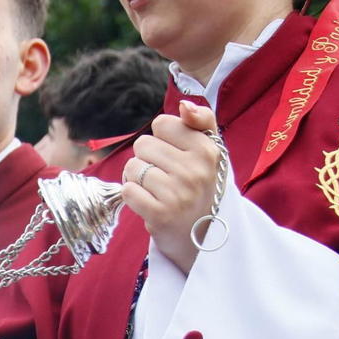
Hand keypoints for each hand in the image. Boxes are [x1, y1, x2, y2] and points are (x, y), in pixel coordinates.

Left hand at [121, 101, 223, 274]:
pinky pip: (127, 191)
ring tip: (156, 190)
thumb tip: (184, 104)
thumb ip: (201, 120)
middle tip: (164, 176)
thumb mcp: (211, 150)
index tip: (174, 155)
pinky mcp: (159, 214)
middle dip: (147, 158)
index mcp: (207, 149)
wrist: (202, 234)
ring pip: (132, 167)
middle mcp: (194, 170)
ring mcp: (177, 193)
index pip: (162, 124)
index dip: (161, 138)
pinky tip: (147, 202)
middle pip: (143, 144)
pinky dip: (131, 196)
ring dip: (137, 178)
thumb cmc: (202, 185)